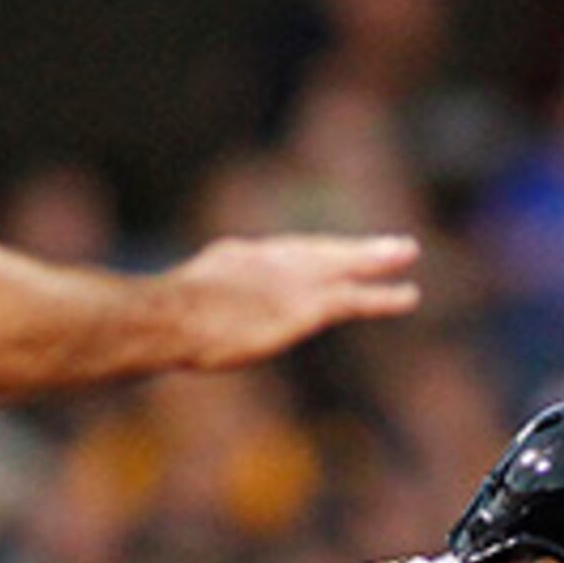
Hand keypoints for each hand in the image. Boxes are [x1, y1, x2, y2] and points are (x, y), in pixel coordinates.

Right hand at [164, 233, 422, 369]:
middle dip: (350, 248)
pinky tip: (407, 296)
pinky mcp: (305, 308)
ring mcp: (289, 283)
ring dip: (375, 260)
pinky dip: (381, 296)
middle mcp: (268, 262)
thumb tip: (163, 320)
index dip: (308, 257)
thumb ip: (185, 307)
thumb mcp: (169, 305)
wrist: (171, 317)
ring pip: (343, 266)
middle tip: (389, 242)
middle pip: (318, 250)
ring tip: (407, 252)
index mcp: (234, 259)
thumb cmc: (156, 319)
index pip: (279, 255)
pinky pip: (352, 299)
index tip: (329, 255)